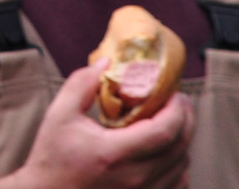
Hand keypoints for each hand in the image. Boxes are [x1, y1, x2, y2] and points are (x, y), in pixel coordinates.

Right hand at [1, 58, 191, 188]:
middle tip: (179, 100)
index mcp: (113, 154)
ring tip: (173, 121)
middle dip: (186, 119)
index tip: (173, 93)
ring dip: (183, 140)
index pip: (164, 131)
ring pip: (182, 166)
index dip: (176, 110)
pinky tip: (167, 150)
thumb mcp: (59, 115)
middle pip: (180, 147)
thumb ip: (80, 84)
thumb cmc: (52, 158)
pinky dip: (179, 164)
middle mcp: (134, 178)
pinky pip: (177, 184)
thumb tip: (106, 63)